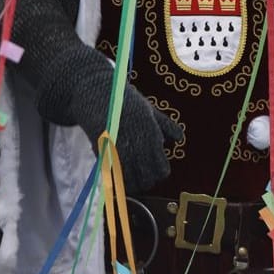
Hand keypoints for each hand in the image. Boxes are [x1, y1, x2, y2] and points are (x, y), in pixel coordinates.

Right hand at [70, 68, 181, 192]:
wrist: (95, 91)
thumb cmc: (124, 99)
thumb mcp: (149, 109)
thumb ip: (165, 125)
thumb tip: (178, 139)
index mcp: (152, 135)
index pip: (161, 170)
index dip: (158, 173)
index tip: (152, 169)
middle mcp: (137, 145)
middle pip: (147, 180)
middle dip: (144, 180)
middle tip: (140, 175)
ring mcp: (119, 149)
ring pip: (129, 181)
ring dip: (129, 182)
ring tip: (126, 176)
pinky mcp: (102, 150)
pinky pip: (111, 174)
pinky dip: (113, 176)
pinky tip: (114, 170)